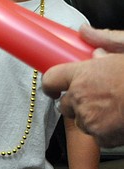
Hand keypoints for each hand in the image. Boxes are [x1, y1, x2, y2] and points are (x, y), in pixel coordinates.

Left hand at [43, 27, 123, 146]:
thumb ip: (105, 39)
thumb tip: (86, 32)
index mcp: (83, 74)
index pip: (51, 79)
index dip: (52, 85)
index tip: (54, 89)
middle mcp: (81, 97)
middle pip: (65, 104)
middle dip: (77, 102)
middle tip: (99, 97)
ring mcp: (90, 118)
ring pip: (81, 122)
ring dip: (92, 118)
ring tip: (115, 108)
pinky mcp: (102, 136)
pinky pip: (97, 136)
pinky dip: (106, 132)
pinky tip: (121, 121)